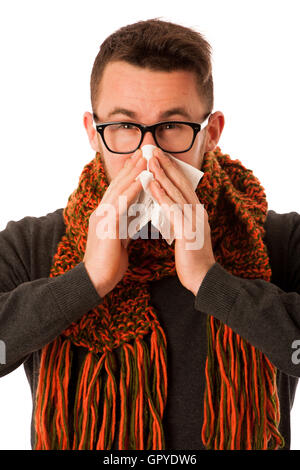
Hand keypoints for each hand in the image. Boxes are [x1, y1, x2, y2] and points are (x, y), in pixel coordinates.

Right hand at [83, 150, 146, 297]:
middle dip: (132, 166)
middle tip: (144, 150)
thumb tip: (136, 217)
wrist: (95, 281)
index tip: (141, 161)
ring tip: (145, 157)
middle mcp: (101, 212)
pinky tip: (143, 179)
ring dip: (133, 172)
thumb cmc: (108, 263)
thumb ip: (124, 225)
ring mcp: (102, 217)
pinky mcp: (106, 225)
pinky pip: (121, 203)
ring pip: (119, 189)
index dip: (129, 174)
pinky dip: (133, 189)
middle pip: (118, 184)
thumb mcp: (119, 239)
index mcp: (104, 215)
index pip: (118, 190)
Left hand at [148, 148, 215, 295]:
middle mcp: (197, 212)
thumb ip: (180, 220)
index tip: (158, 157)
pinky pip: (172, 208)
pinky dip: (161, 194)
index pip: (182, 186)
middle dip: (167, 164)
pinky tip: (151, 184)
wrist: (204, 279)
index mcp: (196, 212)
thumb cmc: (193, 260)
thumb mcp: (187, 235)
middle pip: (181, 183)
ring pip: (176, 191)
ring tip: (150, 159)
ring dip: (162, 174)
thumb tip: (171, 211)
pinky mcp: (188, 230)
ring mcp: (194, 220)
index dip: (171, 170)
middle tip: (153, 149)